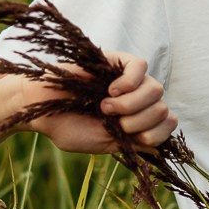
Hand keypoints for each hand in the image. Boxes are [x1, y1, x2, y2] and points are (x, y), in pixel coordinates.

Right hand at [34, 51, 177, 155]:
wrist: (39, 108)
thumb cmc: (66, 126)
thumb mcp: (103, 143)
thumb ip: (132, 144)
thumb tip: (159, 147)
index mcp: (137, 120)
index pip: (168, 125)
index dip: (155, 134)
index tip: (129, 137)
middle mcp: (137, 99)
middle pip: (163, 110)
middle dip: (138, 122)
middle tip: (110, 120)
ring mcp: (128, 80)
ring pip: (156, 89)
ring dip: (132, 105)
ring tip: (105, 106)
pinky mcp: (115, 60)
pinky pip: (139, 66)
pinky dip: (130, 82)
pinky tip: (112, 90)